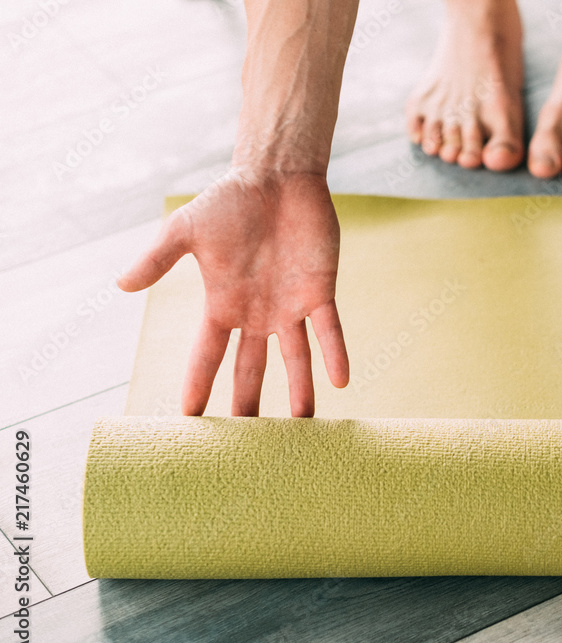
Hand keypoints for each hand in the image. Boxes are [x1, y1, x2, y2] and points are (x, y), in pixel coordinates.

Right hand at [118, 169, 349, 416]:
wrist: (275, 177)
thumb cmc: (230, 201)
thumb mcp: (185, 231)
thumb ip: (157, 260)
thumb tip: (119, 285)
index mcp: (222, 304)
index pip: (207, 356)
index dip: (199, 386)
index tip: (190, 421)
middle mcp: (257, 314)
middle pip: (251, 369)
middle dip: (249, 404)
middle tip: (248, 445)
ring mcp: (290, 306)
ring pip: (295, 358)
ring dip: (299, 390)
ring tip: (302, 427)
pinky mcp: (320, 292)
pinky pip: (328, 330)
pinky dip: (334, 354)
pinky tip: (341, 382)